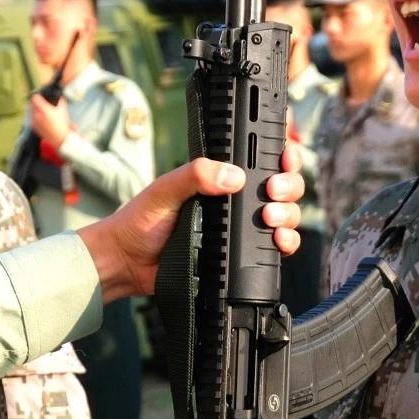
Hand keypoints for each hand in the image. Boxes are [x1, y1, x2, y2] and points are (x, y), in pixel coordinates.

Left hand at [29, 93, 70, 147]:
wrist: (59, 137)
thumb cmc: (61, 124)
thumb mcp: (63, 109)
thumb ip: (60, 100)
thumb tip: (58, 96)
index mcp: (43, 109)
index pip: (35, 98)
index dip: (38, 95)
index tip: (40, 96)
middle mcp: (37, 114)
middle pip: (31, 104)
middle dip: (35, 102)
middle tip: (39, 102)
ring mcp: (34, 121)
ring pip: (31, 111)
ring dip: (34, 109)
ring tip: (40, 109)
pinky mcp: (33, 126)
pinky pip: (32, 118)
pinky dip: (35, 116)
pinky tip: (41, 117)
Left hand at [78, 145, 304, 301]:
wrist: (129, 263)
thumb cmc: (140, 222)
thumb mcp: (166, 189)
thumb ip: (195, 175)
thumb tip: (232, 176)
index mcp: (219, 177)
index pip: (261, 159)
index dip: (282, 155)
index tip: (284, 158)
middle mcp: (236, 199)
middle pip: (283, 185)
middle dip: (289, 185)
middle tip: (274, 191)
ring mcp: (241, 227)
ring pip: (286, 214)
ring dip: (289, 214)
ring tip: (271, 219)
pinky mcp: (242, 254)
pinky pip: (276, 248)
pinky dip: (286, 243)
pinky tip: (278, 242)